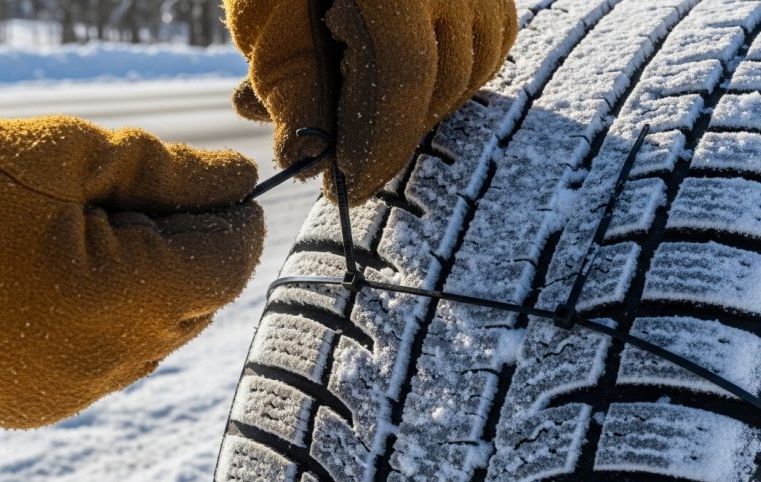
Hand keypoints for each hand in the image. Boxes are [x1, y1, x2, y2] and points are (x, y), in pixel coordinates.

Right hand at [0, 114, 263, 427]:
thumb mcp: (78, 155)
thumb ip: (175, 173)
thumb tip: (243, 181)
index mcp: (122, 296)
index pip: (226, 266)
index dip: (236, 227)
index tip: (228, 197)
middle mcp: (106, 359)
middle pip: (196, 306)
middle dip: (191, 257)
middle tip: (150, 213)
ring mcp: (72, 390)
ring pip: (155, 340)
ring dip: (149, 296)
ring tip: (96, 248)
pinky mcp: (40, 404)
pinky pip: (106, 364)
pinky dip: (105, 328)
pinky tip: (63, 290)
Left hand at [226, 0, 517, 203]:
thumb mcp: (267, 16)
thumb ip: (285, 86)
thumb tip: (303, 161)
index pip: (402, 75)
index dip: (377, 143)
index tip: (348, 187)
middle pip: (441, 77)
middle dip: (393, 132)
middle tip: (350, 161)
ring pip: (473, 64)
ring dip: (424, 106)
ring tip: (374, 118)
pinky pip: (492, 39)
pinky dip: (456, 73)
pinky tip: (416, 84)